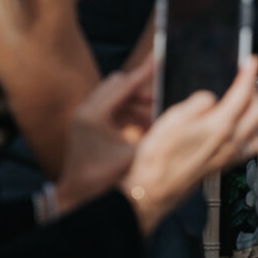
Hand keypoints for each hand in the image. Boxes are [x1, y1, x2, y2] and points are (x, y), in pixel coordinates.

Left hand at [54, 57, 150, 213]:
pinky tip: (143, 129)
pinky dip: (129, 114)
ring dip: (136, 104)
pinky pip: (111, 109)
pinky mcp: (86, 125)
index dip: (145, 72)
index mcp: (94, 115)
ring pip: (116, 96)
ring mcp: (84, 117)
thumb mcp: (134, 159)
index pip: (125, 85)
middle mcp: (85, 111)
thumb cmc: (102, 183)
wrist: (77, 199)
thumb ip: (154, 139)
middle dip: (142, 92)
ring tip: (155, 120)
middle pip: (119, 85)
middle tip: (162, 103)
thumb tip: (179, 123)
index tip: (159, 57)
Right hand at [123, 57, 257, 232]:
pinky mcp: (223, 166)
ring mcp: (229, 156)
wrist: (153, 190)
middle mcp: (231, 142)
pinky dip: (252, 134)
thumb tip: (211, 97)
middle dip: (253, 90)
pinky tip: (240, 130)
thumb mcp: (172, 119)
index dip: (249, 73)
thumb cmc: (157, 156)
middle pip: (257, 110)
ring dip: (255, 112)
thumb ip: (197, 104)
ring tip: (242, 102)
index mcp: (219, 126)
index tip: (252, 60)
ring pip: (257, 129)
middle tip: (243, 79)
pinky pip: (249, 148)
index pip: (243, 93)